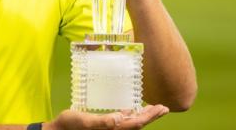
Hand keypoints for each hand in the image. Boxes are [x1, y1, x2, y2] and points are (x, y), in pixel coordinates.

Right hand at [46, 105, 168, 129]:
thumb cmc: (71, 125)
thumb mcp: (85, 121)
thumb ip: (103, 121)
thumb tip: (121, 117)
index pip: (136, 123)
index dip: (150, 116)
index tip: (161, 108)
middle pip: (137, 124)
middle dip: (151, 116)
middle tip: (164, 108)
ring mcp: (109, 128)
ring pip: (131, 123)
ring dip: (143, 115)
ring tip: (153, 109)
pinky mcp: (103, 125)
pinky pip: (122, 121)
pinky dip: (130, 115)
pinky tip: (130, 110)